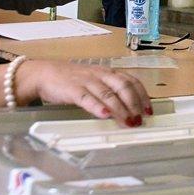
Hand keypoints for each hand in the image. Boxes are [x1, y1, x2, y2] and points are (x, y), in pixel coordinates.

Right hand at [19, 60, 151, 123]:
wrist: (44, 74)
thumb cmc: (72, 80)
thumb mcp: (95, 82)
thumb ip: (110, 92)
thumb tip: (130, 110)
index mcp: (108, 73)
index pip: (131, 81)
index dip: (142, 95)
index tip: (149, 110)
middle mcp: (100, 75)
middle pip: (123, 86)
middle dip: (134, 103)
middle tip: (140, 119)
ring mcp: (86, 81)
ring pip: (108, 93)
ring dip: (120, 109)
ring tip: (128, 122)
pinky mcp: (72, 90)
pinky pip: (87, 98)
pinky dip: (97, 106)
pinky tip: (105, 115)